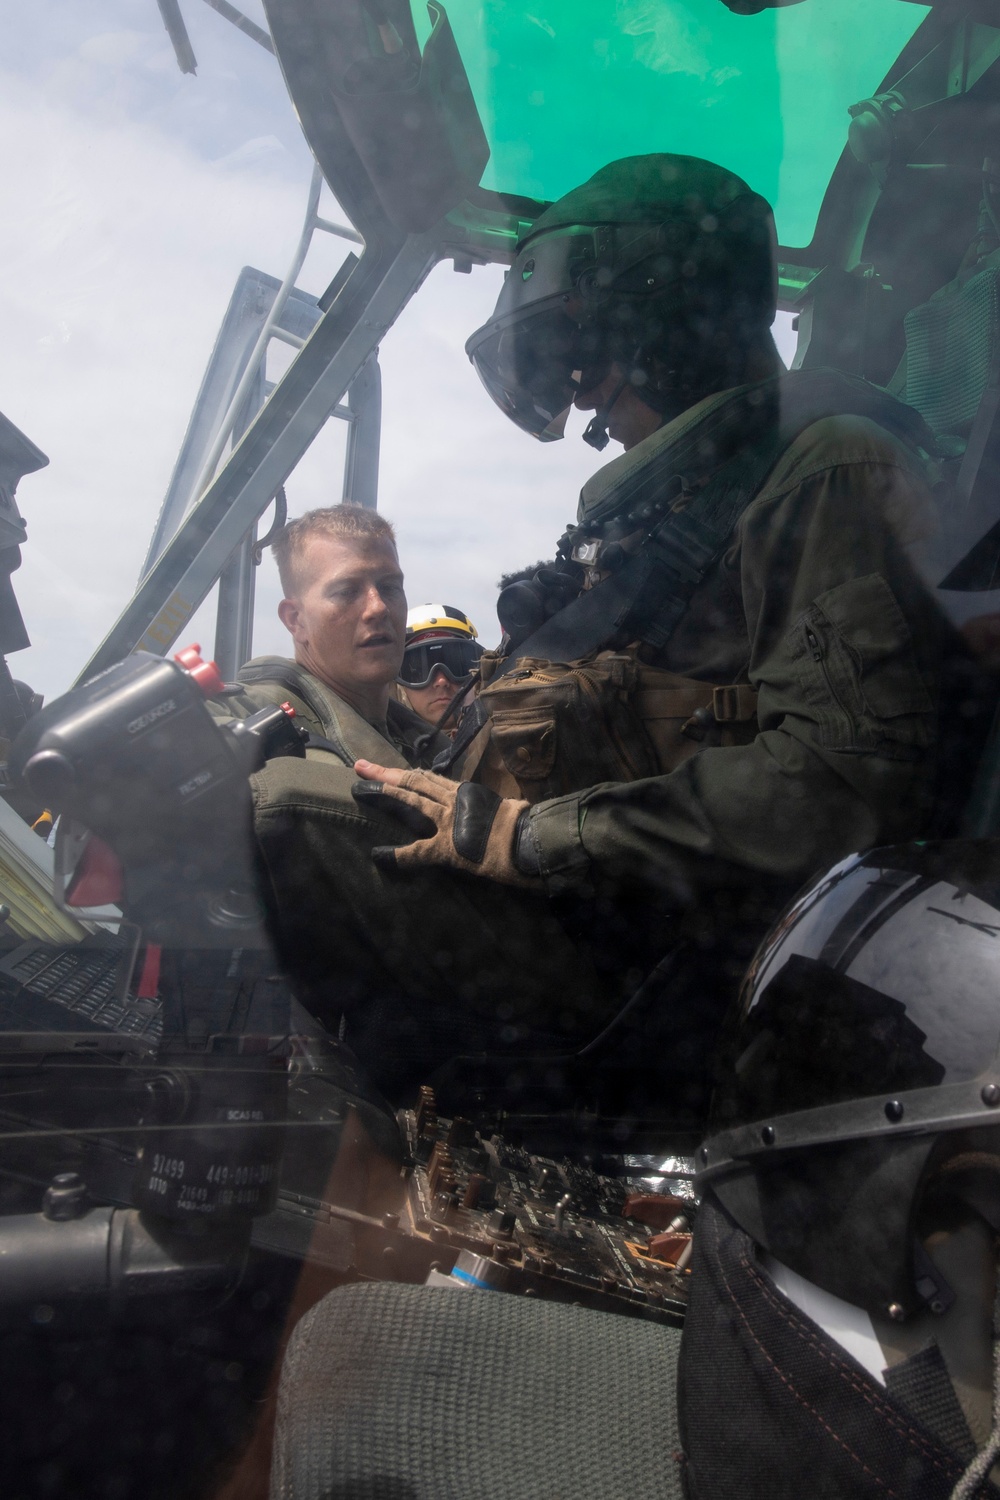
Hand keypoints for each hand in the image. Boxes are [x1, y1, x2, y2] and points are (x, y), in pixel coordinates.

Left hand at [351, 760, 535, 885]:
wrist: (530, 844)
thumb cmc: (524, 827)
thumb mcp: (505, 809)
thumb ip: (493, 807)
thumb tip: (503, 806)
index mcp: (467, 793)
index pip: (431, 779)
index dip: (408, 774)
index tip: (389, 770)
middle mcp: (455, 800)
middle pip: (414, 781)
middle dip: (385, 774)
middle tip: (361, 766)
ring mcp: (449, 821)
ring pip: (412, 800)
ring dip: (385, 793)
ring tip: (361, 787)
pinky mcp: (446, 846)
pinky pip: (416, 851)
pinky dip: (397, 854)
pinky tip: (379, 856)